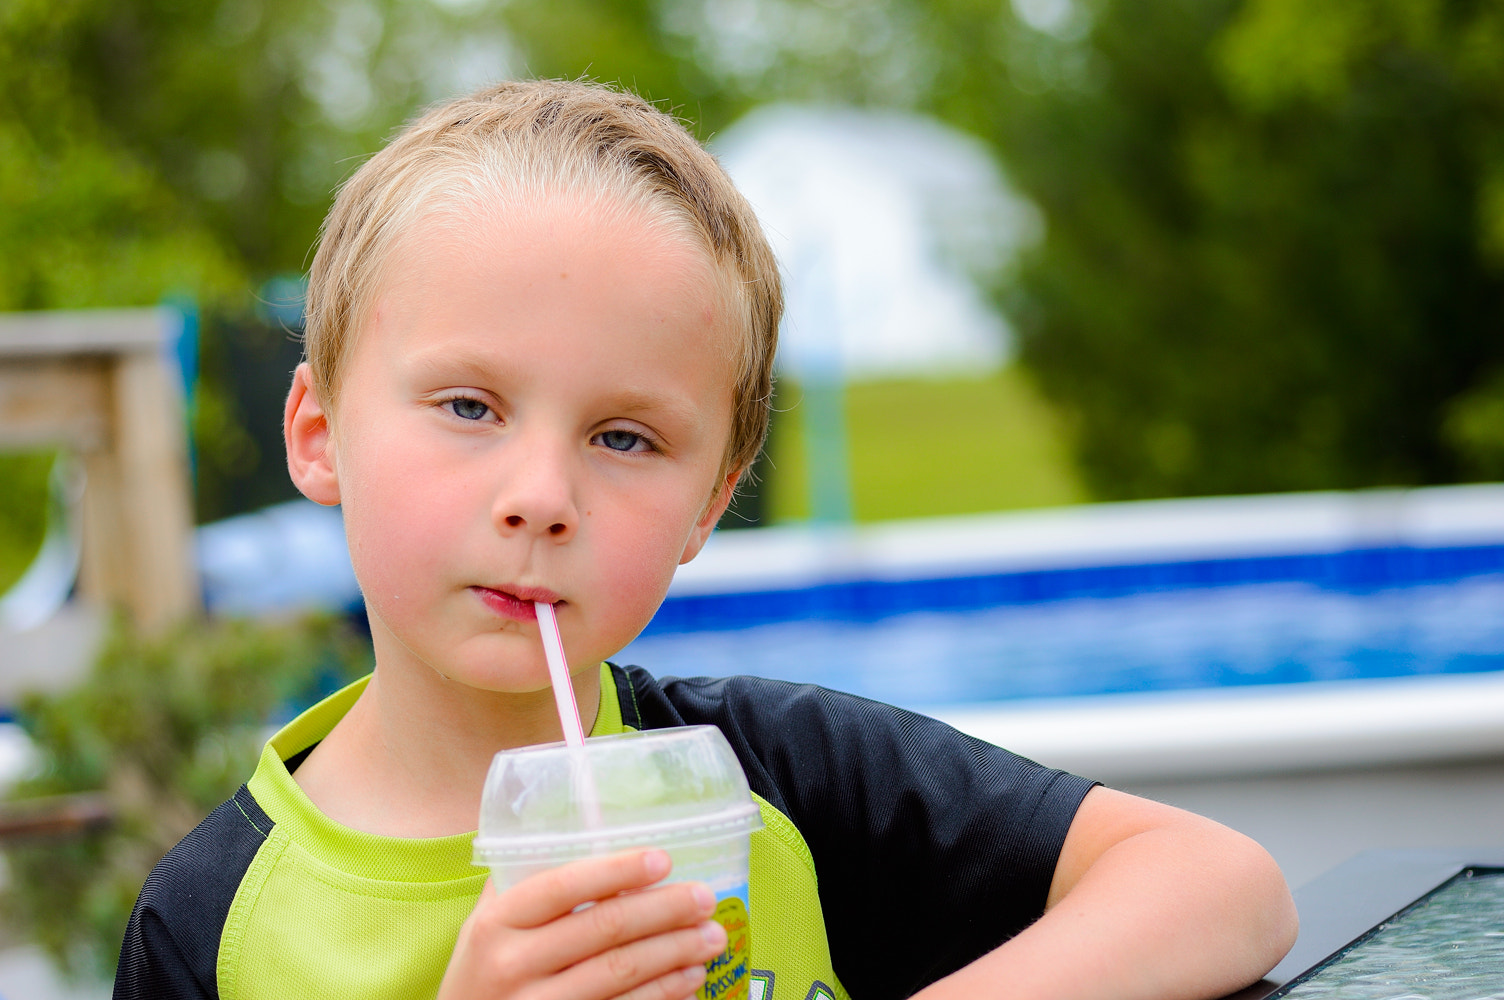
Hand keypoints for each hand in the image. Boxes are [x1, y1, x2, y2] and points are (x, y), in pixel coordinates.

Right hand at [438, 849, 726, 999]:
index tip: (662, 859)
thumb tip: (583, 825)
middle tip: (705, 898)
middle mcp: (513, 965)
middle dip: (665, 910)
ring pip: (620, 974)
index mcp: (497, 923)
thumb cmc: (481, 973)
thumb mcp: (485, 927)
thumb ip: (522, 884)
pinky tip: (690, 979)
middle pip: (603, 929)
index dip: (616, 871)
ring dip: (675, 953)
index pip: (563, 886)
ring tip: (711, 937)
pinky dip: (663, 995)